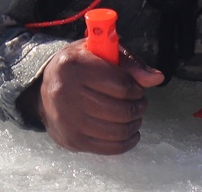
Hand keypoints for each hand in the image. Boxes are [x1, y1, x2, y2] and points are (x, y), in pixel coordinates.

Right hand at [18, 40, 164, 153]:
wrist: (44, 89)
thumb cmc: (79, 67)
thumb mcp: (101, 54)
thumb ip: (130, 64)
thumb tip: (156, 78)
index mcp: (74, 65)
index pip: (121, 85)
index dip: (136, 88)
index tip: (136, 88)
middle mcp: (66, 93)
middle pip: (121, 110)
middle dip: (138, 107)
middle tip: (139, 103)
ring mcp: (67, 120)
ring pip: (118, 130)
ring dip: (134, 124)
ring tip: (134, 115)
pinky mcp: (71, 140)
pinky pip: (109, 147)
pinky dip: (127, 141)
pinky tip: (130, 132)